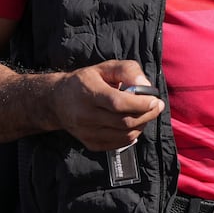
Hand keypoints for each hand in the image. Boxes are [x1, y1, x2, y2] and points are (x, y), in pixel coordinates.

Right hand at [49, 59, 164, 150]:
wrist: (57, 101)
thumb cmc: (85, 81)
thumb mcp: (104, 68)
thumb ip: (126, 70)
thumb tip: (145, 85)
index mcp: (88, 92)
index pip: (118, 103)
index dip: (141, 104)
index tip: (155, 101)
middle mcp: (85, 115)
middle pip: (124, 121)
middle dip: (147, 115)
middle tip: (156, 107)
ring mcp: (87, 132)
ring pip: (125, 135)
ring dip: (141, 125)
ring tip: (144, 114)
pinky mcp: (90, 143)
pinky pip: (118, 144)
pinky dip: (131, 136)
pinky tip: (132, 125)